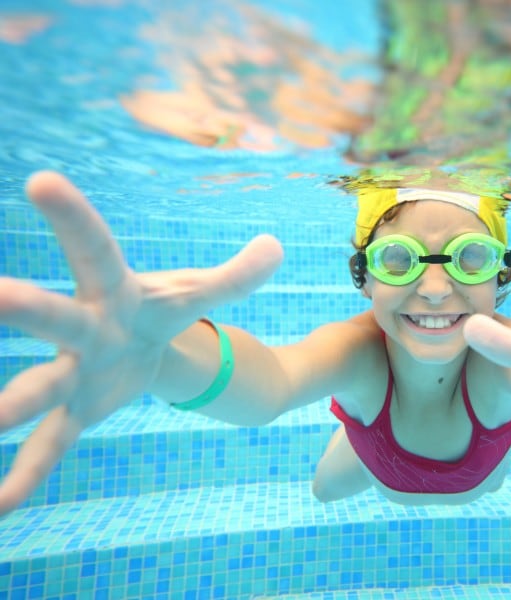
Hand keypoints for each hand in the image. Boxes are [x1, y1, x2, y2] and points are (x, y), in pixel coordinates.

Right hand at [0, 171, 282, 514]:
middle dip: (23, 308)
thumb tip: (278, 246)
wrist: (140, 345)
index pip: (95, 247)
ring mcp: (75, 371)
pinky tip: (2, 505)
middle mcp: (84, 327)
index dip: (73, 217)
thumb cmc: (160, 308)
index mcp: (114, 290)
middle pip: (55, 317)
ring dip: (10, 404)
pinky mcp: (79, 409)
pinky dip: (28, 472)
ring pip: (41, 387)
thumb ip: (236, 276)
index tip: (42, 181)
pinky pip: (52, 443)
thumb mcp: (198, 293)